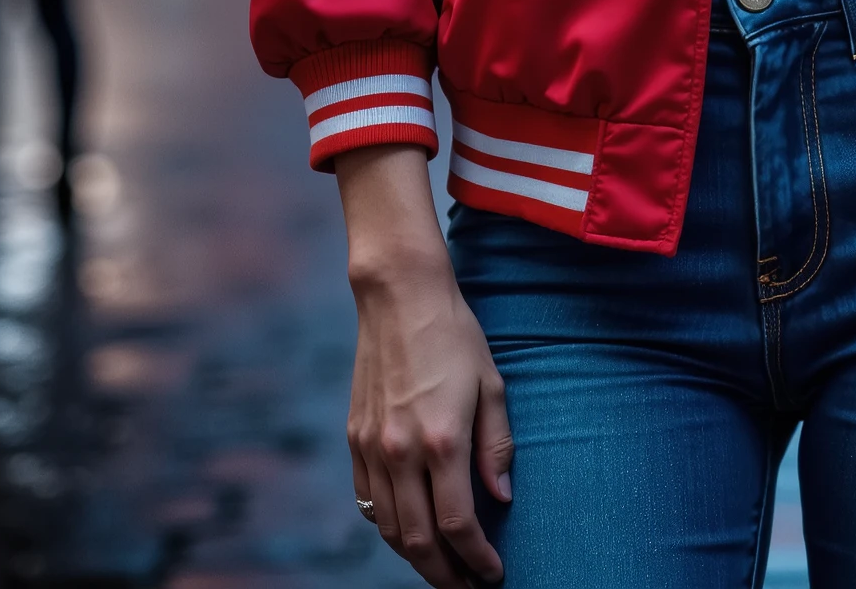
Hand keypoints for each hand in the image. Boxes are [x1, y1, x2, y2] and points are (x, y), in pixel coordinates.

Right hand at [337, 145, 511, 585]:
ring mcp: (373, 447)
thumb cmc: (454, 336)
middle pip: (419, 541)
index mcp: (442, 440)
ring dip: (415, 558)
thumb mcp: (492, 384)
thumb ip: (497, 446)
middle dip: (445, 574)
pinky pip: (368, 502)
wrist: (400, 296)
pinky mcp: (355, 438)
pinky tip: (408, 529)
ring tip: (442, 566)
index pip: (458, 526)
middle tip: (467, 586)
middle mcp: (402, 452)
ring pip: (389, 528)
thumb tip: (500, 498)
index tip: (492, 574)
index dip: (476, 559)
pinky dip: (388, 526)